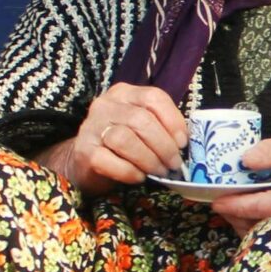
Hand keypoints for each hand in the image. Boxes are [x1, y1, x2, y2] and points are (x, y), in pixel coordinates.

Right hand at [39, 83, 190, 193]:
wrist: (86, 164)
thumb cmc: (122, 146)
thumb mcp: (142, 129)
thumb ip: (161, 127)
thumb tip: (187, 143)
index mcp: (124, 94)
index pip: (153, 98)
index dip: (173, 121)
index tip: (183, 143)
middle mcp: (105, 105)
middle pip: (141, 120)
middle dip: (164, 145)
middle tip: (174, 164)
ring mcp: (91, 127)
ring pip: (125, 139)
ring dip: (149, 159)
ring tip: (159, 172)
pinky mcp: (84, 151)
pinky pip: (109, 161)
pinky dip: (129, 171)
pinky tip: (139, 177)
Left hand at [210, 132, 270, 237]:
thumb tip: (246, 160)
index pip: (267, 205)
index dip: (240, 206)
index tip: (219, 201)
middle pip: (261, 226)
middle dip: (236, 216)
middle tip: (219, 205)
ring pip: (263, 236)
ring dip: (241, 223)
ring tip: (229, 208)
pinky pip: (266, 239)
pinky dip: (250, 229)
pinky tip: (243, 216)